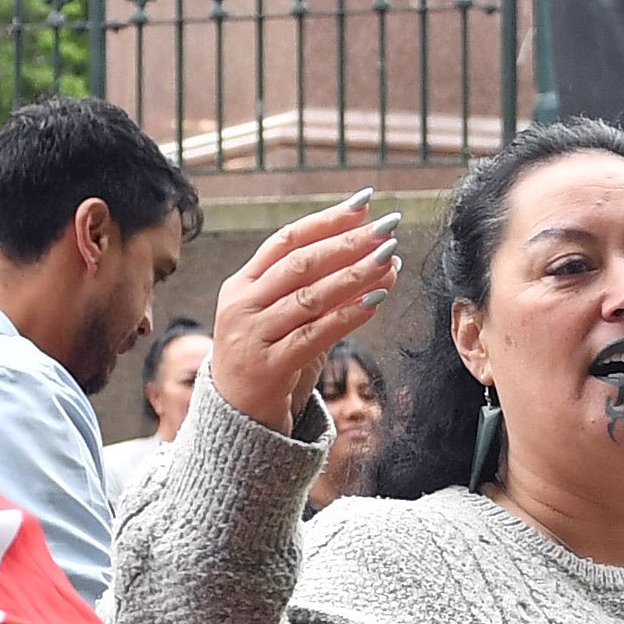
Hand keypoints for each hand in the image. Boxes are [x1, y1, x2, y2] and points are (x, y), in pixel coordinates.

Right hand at [206, 193, 400, 430]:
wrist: (236, 420)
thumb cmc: (269, 360)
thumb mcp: (285, 319)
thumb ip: (323, 290)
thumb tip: (383, 258)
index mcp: (241, 285)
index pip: (286, 240)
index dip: (327, 220)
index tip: (365, 203)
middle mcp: (242, 305)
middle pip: (300, 264)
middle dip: (348, 242)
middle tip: (386, 228)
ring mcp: (252, 336)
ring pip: (310, 297)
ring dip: (354, 275)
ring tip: (388, 259)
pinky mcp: (268, 367)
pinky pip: (314, 335)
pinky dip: (348, 316)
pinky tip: (375, 301)